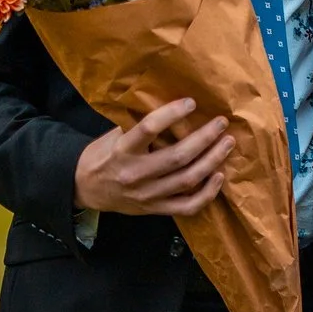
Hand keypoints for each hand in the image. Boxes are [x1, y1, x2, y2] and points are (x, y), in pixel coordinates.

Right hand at [73, 98, 230, 216]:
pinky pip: (187, 206)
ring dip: (212, 161)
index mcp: (122, 150)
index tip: (191, 102)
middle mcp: (135, 173)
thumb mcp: (114, 135)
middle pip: (177, 157)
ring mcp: (147, 195)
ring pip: (187, 180)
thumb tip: (173, 106)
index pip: (149, 129)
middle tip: (221, 123)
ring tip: (227, 144)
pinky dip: (207, 194)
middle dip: (204, 138)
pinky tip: (219, 176)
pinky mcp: (155, 209)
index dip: (172, 114)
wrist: (85, 188)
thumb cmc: (105, 154)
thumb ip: (139, 126)